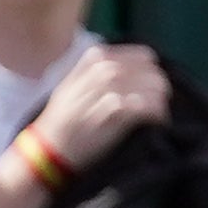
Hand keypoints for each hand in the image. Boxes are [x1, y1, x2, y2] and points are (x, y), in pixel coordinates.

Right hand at [27, 46, 172, 183]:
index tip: (148, 89)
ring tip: (158, 114)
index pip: (143, 56)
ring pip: (153, 85)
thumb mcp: (72, 86)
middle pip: (151, 70)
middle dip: (159, 86)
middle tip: (158, 103)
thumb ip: (97, 71)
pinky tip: (157, 122)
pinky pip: (149, 105)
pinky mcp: (114, 110)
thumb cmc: (62, 122)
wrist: (46, 152)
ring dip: (161, 100)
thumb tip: (136, 67)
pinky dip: (157, 113)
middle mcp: (103, 68)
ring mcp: (108, 87)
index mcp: (94, 59)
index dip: (150, 72)